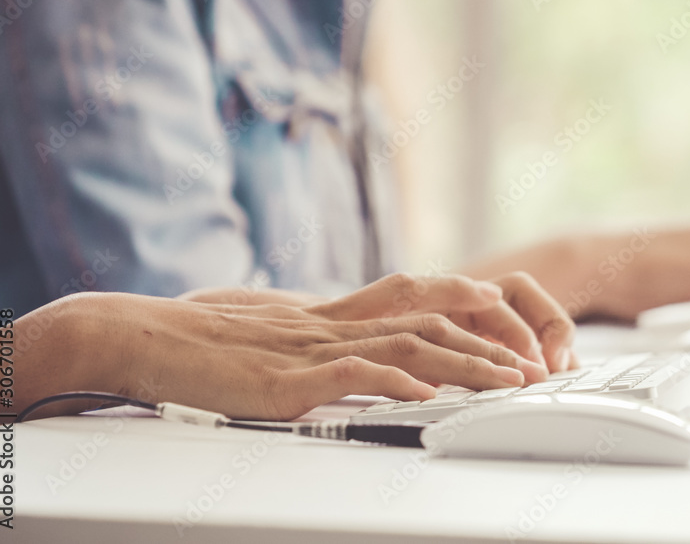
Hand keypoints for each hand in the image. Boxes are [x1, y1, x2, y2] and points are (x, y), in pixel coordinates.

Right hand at [0, 273, 557, 424]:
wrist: (157, 337)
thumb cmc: (217, 344)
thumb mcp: (286, 338)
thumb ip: (328, 342)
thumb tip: (370, 359)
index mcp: (339, 313)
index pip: (420, 297)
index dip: (469, 305)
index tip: (509, 320)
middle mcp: (340, 322)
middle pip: (432, 322)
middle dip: (490, 344)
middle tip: (532, 366)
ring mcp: (319, 348)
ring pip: (410, 346)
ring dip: (465, 366)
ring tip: (507, 383)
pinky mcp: (294, 377)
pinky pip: (356, 373)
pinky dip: (398, 382)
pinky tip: (429, 394)